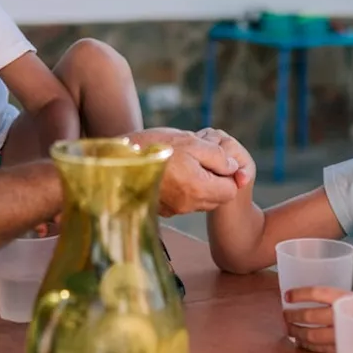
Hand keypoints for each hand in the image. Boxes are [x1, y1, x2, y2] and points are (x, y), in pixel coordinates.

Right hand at [128, 128, 244, 215]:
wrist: (117, 160)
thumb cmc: (154, 147)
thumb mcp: (191, 142)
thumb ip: (218, 156)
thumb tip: (234, 167)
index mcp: (198, 188)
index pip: (230, 190)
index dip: (228, 174)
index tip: (215, 159)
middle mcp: (188, 204)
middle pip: (217, 198)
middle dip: (215, 181)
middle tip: (199, 160)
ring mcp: (174, 209)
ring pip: (201, 201)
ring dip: (199, 186)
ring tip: (183, 164)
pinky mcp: (162, 210)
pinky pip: (184, 203)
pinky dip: (183, 190)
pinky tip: (171, 174)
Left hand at [282, 285, 352, 352]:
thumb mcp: (351, 298)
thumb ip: (332, 298)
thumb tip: (305, 296)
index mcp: (343, 299)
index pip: (316, 293)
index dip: (298, 295)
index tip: (287, 296)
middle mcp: (341, 316)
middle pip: (309, 316)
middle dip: (293, 316)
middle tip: (284, 315)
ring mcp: (341, 335)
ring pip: (312, 335)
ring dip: (297, 332)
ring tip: (289, 329)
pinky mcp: (342, 349)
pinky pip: (320, 349)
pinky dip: (307, 345)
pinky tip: (301, 341)